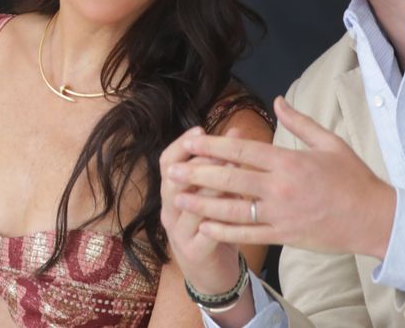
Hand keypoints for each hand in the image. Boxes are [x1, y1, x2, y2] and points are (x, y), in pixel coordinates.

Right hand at [160, 127, 244, 296]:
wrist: (211, 277)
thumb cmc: (215, 228)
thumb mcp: (214, 196)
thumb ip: (221, 169)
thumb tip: (236, 132)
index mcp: (171, 194)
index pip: (166, 162)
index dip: (181, 144)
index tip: (200, 129)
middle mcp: (170, 211)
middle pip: (174, 180)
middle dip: (198, 162)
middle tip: (221, 148)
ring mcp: (179, 234)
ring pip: (191, 204)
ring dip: (212, 185)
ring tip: (232, 170)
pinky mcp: (195, 253)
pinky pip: (207, 232)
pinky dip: (222, 217)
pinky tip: (238, 206)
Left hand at [168, 96, 396, 258]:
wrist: (374, 219)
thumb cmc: (354, 179)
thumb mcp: (330, 142)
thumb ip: (300, 122)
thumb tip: (278, 101)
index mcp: (289, 161)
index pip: (243, 151)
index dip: (213, 146)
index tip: (191, 141)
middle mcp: (280, 188)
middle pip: (230, 178)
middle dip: (197, 173)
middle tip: (172, 168)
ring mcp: (280, 214)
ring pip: (233, 208)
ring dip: (202, 202)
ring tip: (177, 196)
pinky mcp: (283, 235)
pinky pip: (247, 234)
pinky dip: (224, 231)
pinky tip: (204, 225)